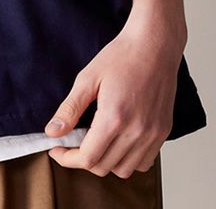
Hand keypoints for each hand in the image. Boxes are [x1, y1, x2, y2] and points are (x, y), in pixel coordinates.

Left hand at [42, 22, 181, 177]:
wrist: (154, 45)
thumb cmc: (122, 56)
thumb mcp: (88, 78)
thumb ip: (70, 109)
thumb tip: (52, 132)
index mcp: (115, 118)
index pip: (88, 158)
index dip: (67, 158)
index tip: (57, 150)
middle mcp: (137, 131)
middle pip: (104, 167)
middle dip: (83, 159)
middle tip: (72, 142)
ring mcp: (153, 134)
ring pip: (124, 170)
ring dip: (105, 161)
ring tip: (96, 140)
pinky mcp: (163, 132)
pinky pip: (144, 162)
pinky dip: (128, 160)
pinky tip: (118, 141)